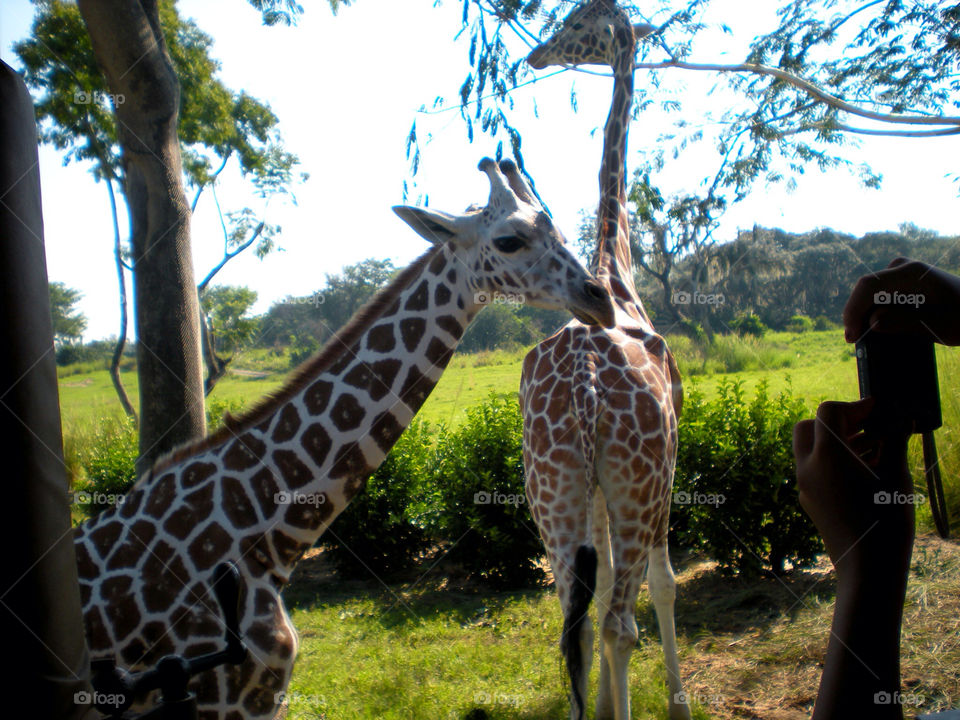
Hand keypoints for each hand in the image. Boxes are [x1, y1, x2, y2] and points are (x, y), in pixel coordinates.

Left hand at [793, 399, 913, 573]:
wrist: (868, 569)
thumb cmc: (887, 522)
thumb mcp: (896, 477)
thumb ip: (895, 441)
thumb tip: (904, 419)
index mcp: (826, 456)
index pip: (828, 412)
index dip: (855, 406)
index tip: (878, 410)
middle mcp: (808, 469)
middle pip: (808, 427)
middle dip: (836, 422)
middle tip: (868, 427)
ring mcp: (805, 486)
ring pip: (810, 450)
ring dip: (836, 441)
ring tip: (875, 448)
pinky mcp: (809, 501)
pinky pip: (815, 470)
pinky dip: (833, 461)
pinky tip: (865, 470)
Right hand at [843, 257, 959, 345]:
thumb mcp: (936, 325)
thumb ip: (903, 322)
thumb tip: (872, 322)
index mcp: (911, 273)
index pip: (869, 286)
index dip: (854, 311)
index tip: (851, 336)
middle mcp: (903, 267)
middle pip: (867, 289)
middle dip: (856, 314)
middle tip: (854, 340)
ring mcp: (901, 272)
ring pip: (871, 292)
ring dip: (864, 314)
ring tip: (863, 336)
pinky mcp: (902, 280)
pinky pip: (879, 294)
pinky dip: (874, 311)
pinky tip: (875, 328)